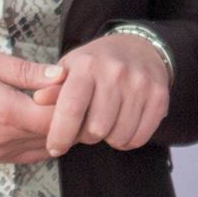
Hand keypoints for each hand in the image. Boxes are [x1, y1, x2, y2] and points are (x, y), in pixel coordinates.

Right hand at [0, 47, 63, 163]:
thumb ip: (25, 71)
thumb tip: (61, 75)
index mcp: (5, 111)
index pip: (58, 117)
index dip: (72, 101)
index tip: (71, 82)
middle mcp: (4, 139)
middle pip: (57, 135)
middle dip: (69, 115)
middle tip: (70, 91)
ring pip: (46, 147)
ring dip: (58, 129)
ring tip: (55, 103)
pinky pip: (30, 154)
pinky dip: (43, 140)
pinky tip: (39, 119)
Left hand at [37, 31, 171, 156]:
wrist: (140, 48)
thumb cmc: (98, 63)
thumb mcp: (71, 68)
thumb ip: (53, 87)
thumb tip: (38, 99)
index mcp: (88, 65)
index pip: (71, 108)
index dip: (60, 135)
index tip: (55, 148)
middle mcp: (115, 72)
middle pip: (96, 130)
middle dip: (86, 137)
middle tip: (86, 128)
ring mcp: (140, 84)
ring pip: (118, 137)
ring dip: (108, 139)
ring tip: (105, 124)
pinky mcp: (159, 97)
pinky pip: (139, 138)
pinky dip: (127, 141)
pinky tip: (122, 126)